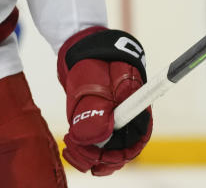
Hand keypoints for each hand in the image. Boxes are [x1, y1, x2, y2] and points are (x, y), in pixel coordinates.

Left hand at [57, 26, 152, 175]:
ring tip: (69, 150)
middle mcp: (126, 120)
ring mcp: (110, 121)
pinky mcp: (96, 120)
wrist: (82, 47)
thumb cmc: (94, 60)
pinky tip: (70, 148)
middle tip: (74, 151)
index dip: (115, 156)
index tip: (95, 155)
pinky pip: (93, 143)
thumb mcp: (95, 84)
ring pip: (104, 150)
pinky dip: (82, 150)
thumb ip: (97, 112)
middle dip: (97, 157)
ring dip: (87, 156)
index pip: (132, 145)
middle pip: (118, 152)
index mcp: (136, 111)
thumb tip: (96, 140)